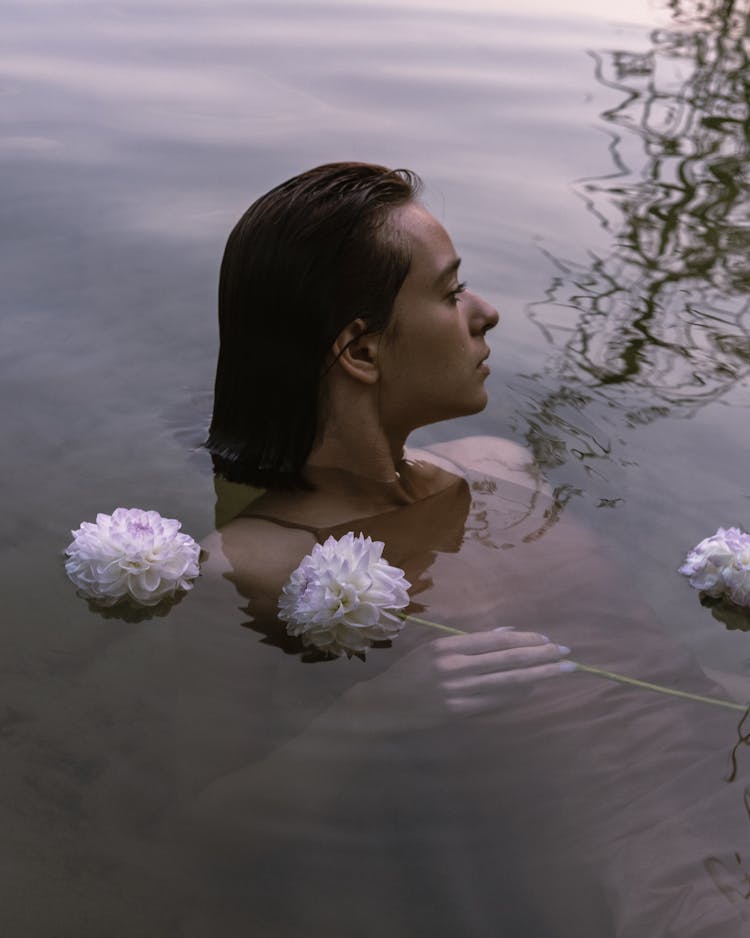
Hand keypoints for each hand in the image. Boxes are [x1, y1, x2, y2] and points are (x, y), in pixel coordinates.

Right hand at [344, 627, 573, 729]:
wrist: (384, 705)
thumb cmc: (410, 673)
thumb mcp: (434, 648)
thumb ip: (470, 641)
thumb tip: (508, 631)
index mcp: (448, 646)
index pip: (496, 640)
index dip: (526, 639)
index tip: (548, 638)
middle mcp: (454, 667)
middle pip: (507, 660)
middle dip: (541, 656)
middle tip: (567, 654)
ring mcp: (457, 692)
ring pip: (507, 682)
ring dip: (538, 676)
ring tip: (561, 671)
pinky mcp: (458, 713)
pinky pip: (496, 703)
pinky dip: (518, 696)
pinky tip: (535, 690)